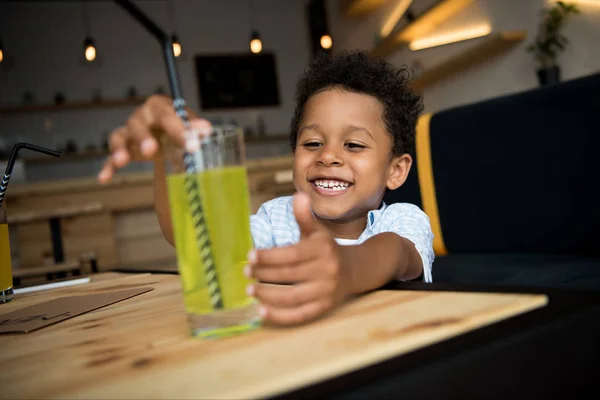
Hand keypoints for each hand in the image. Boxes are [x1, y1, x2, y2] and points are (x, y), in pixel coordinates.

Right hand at [97, 95, 211, 182]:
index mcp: (161, 107)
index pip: (167, 116)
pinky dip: (108, 166)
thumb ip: (195, 129)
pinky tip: (104, 177)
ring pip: (119, 136)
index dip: (178, 130)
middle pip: (137, 123)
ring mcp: (130, 132)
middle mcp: (142, 116)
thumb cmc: (180, 128)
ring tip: (122, 161)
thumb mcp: (190, 127)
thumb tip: (206, 130)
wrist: (171, 134)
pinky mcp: (124, 148)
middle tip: (151, 150)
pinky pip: (111, 155)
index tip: (191, 146)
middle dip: (142, 137)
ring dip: (120, 148)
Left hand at [246, 193, 349, 324]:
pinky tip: (261, 311)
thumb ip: (305, 216)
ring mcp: (325, 292)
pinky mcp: (323, 308)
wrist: (353, 270)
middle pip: (289, 274)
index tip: (250, 256)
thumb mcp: (317, 231)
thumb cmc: (326, 249)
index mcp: (322, 249)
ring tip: (250, 290)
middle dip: (264, 274)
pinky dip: (279, 316)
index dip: (269, 256)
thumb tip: (298, 196)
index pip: (291, 254)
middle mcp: (326, 271)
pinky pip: (299, 315)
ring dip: (267, 295)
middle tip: (246, 272)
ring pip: (292, 297)